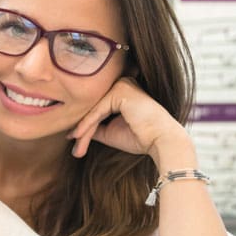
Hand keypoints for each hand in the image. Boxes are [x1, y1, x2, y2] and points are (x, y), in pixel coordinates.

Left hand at [68, 76, 190, 164]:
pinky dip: (86, 125)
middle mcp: (121, 84)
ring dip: (83, 131)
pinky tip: (77, 136)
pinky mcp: (120, 90)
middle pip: (93, 109)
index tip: (73, 141)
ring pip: (93, 111)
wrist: (162, 142)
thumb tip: (73, 130)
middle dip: (82, 131)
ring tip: (77, 150)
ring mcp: (121, 85)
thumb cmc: (140, 137)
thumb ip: (93, 126)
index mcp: (122, 91)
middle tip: (75, 151)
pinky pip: (97, 111)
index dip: (84, 127)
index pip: (97, 109)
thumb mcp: (110, 131)